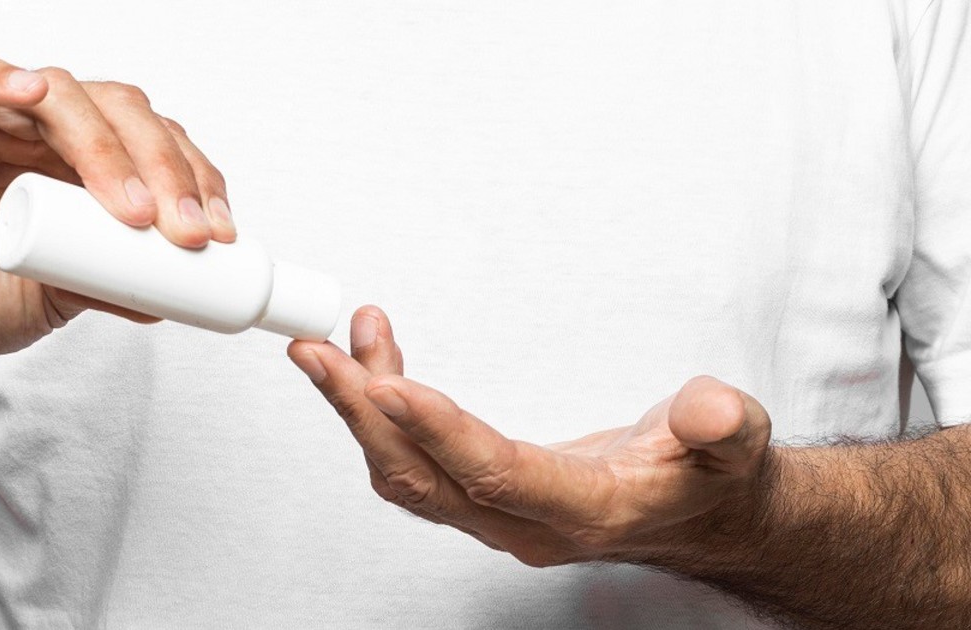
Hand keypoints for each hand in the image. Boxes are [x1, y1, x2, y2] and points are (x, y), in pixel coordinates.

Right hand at [0, 53, 234, 379]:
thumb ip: (114, 284)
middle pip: (120, 112)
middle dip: (167, 167)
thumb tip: (178, 294)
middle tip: (188, 229)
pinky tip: (30, 87)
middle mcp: (38, 132)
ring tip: (132, 207)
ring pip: (58, 95)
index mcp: (77, 162)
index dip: (194, 177)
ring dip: (107, 145)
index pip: (152, 142)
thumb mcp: (64, 296)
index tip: (220, 231)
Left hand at [287, 306, 773, 566]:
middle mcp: (527, 524)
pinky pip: (414, 462)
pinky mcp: (482, 496)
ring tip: (329, 348)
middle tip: (320, 355)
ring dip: (359, 411)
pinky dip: (382, 413)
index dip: (439, 431)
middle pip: (424, 480)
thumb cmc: (709, 477)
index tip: (386, 385)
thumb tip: (708, 410)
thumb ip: (722, 427)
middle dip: (364, 416)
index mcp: (586, 512)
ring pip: (406, 474)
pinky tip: (371, 365)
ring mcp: (497, 516)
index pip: (497, 475)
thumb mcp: (735, 444)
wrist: (702, 510)